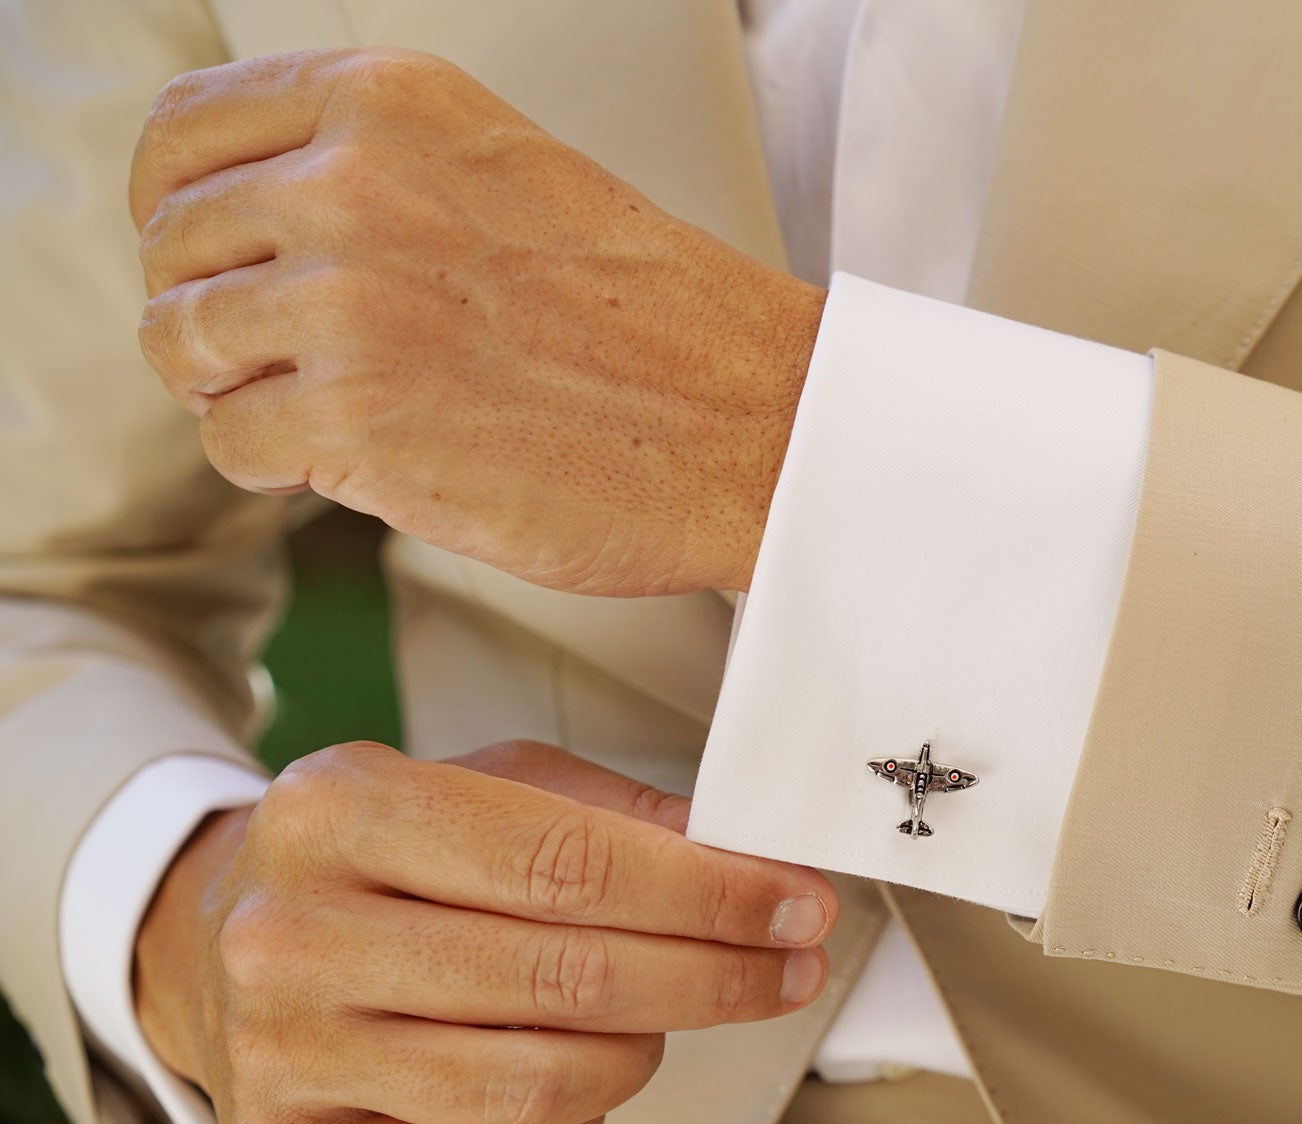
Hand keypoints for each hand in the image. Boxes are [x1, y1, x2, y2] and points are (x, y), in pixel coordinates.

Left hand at [130, 48, 824, 595]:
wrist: (751, 420)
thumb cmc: (649, 316)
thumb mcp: (503, 171)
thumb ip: (373, 170)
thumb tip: (242, 220)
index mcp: (388, 102)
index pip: (183, 131)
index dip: (176, 205)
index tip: (209, 257)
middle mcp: (351, 185)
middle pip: (170, 246)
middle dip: (213, 313)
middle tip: (287, 358)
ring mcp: (347, 305)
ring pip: (183, 346)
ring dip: (240, 392)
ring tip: (329, 410)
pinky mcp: (356, 422)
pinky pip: (230, 442)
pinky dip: (277, 464)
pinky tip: (357, 459)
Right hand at [132, 740, 836, 1123]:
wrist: (213, 940)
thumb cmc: (374, 860)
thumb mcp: (479, 785)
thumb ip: (611, 813)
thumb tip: (745, 861)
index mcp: (342, 808)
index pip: (569, 862)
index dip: (707, 894)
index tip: (794, 906)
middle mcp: (295, 930)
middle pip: (563, 979)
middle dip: (711, 977)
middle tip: (787, 967)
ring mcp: (285, 1050)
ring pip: (535, 1084)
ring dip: (642, 1055)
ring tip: (667, 1019)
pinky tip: (589, 1079)